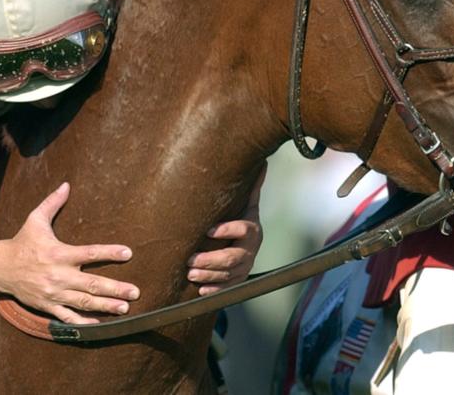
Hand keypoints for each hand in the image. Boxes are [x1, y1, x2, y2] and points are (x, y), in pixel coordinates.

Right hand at [0, 182, 139, 323]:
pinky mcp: (48, 306)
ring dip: (105, 306)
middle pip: (91, 284)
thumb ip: (52, 203)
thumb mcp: (35, 219)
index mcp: (59, 253)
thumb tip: (66, 185)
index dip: (109, 253)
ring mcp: (54, 293)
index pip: (89, 253)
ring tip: (124, 308)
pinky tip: (99, 323)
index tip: (128, 253)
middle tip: (134, 292)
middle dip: (114, 289)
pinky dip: (83, 322)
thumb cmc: (21, 242)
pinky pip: (68, 317)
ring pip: (83, 302)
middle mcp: (58, 275)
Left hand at [186, 163, 265, 295]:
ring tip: (190, 274)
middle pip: (233, 258)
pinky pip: (227, 290)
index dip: (227, 230)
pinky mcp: (237, 282)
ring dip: (209, 276)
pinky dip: (215, 291)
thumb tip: (263, 162)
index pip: (243, 229)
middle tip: (190, 260)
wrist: (248, 244)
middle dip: (211, 260)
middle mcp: (250, 251)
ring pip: (228, 275)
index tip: (208, 230)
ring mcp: (244, 268)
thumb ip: (251, 187)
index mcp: (252, 230)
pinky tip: (200, 292)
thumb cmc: (241, 218)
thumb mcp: (246, 204)